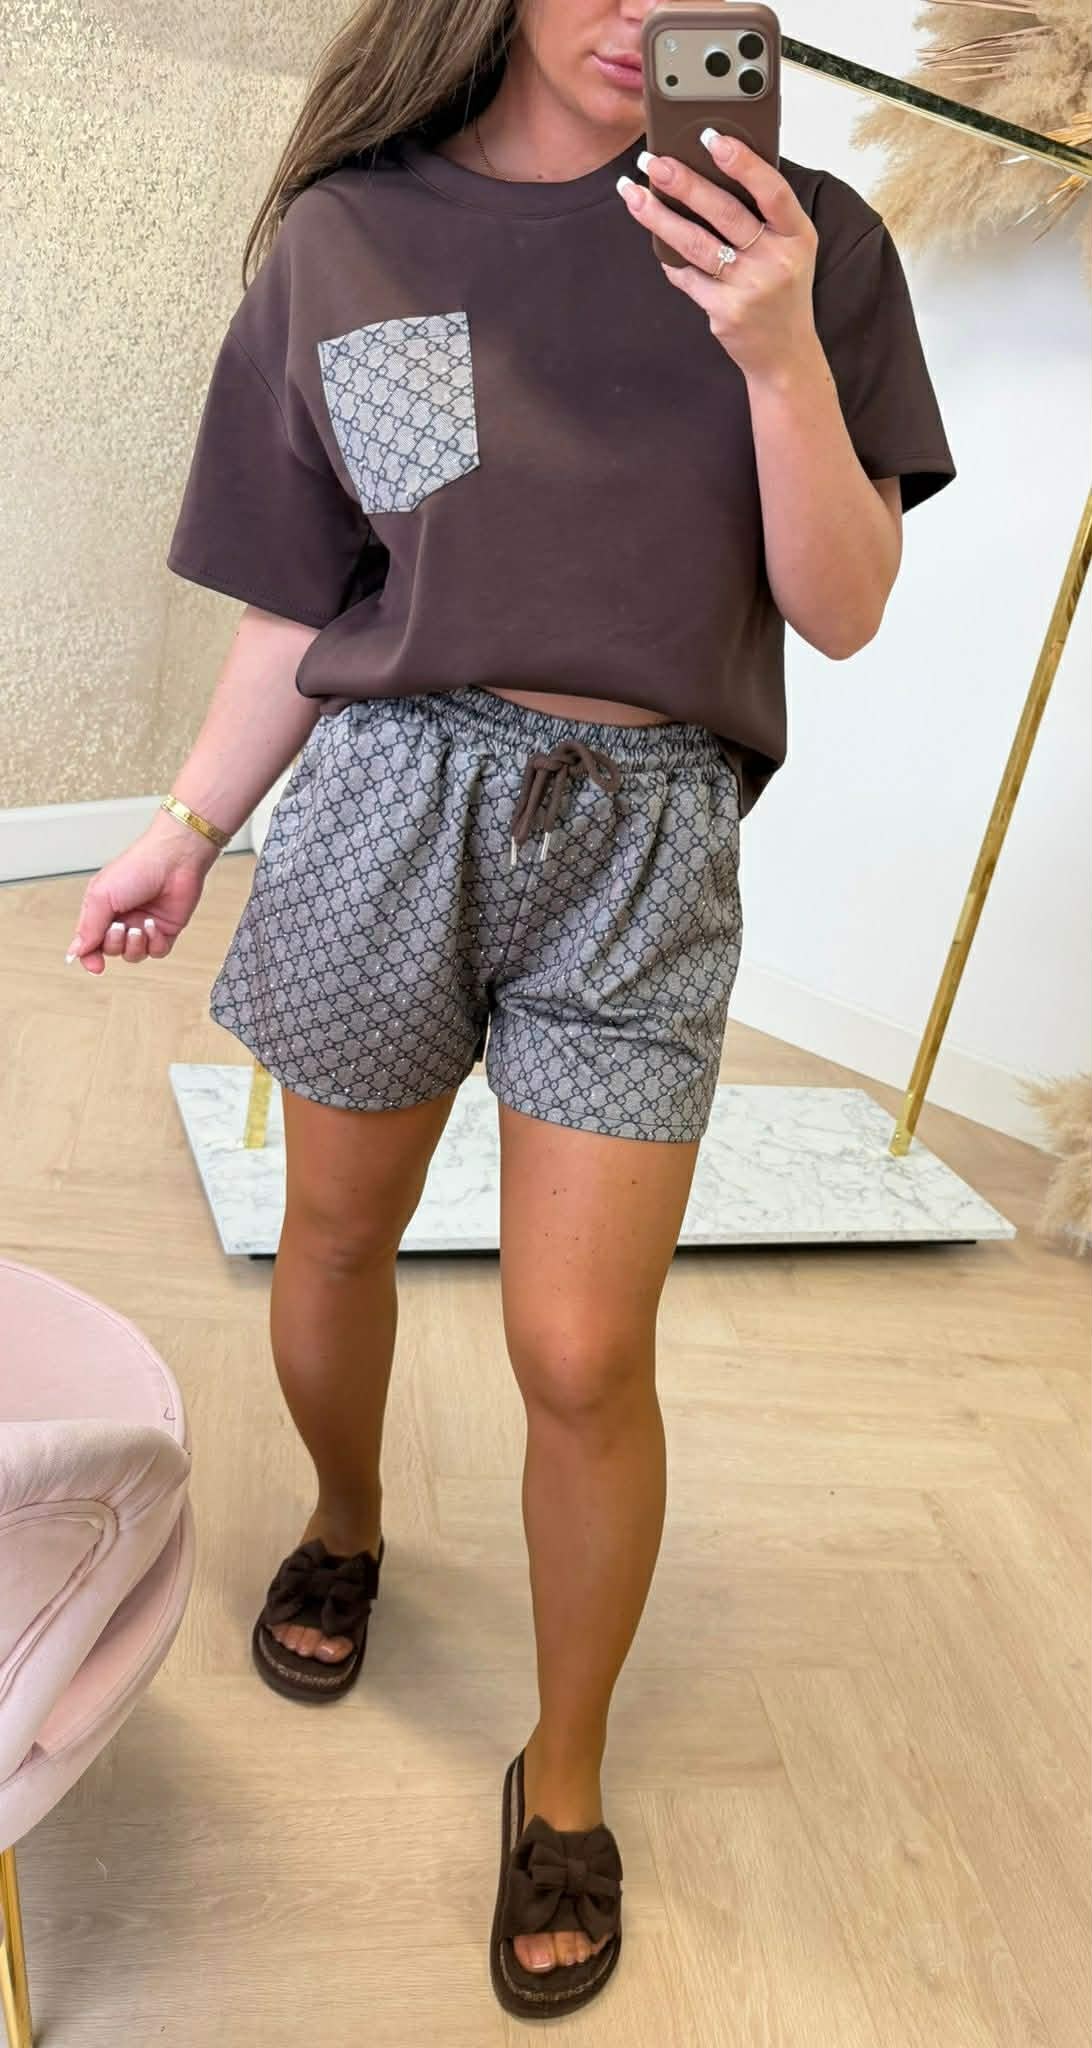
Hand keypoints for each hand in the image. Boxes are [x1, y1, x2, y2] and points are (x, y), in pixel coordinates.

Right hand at [65, 815, 218, 973]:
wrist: (174, 860)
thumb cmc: (137, 867)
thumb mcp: (101, 896)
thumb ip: (88, 927)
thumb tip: (75, 951)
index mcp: (102, 908)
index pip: (90, 942)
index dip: (90, 957)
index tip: (95, 965)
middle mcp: (122, 918)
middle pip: (111, 950)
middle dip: (114, 944)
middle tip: (119, 927)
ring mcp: (144, 925)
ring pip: (134, 955)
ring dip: (134, 945)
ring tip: (138, 927)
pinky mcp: (166, 930)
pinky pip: (157, 951)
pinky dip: (154, 942)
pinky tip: (154, 925)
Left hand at [618, 132, 818, 380]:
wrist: (784, 354)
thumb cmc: (782, 291)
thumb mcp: (790, 249)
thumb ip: (764, 216)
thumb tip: (711, 169)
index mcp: (798, 235)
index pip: (772, 190)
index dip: (742, 162)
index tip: (711, 136)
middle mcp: (777, 260)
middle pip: (724, 212)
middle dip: (683, 182)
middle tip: (652, 161)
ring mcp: (751, 288)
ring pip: (696, 243)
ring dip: (659, 216)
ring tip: (633, 194)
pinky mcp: (726, 311)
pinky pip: (687, 277)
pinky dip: (670, 260)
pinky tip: (656, 242)